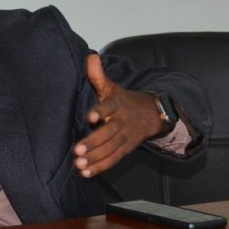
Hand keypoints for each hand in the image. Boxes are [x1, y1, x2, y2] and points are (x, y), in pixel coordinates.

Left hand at [73, 54, 164, 177]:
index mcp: (117, 104)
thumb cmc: (123, 100)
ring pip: (110, 149)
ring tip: (79, 164)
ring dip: (95, 158)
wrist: (151, 114)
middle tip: (77, 151)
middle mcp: (122, 121)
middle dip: (93, 142)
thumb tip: (90, 56)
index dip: (100, 111)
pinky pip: (114, 159)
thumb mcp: (112, 86)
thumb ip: (98, 75)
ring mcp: (125, 137)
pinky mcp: (125, 149)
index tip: (90, 117)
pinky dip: (101, 166)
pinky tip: (86, 172)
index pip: (109, 107)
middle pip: (109, 133)